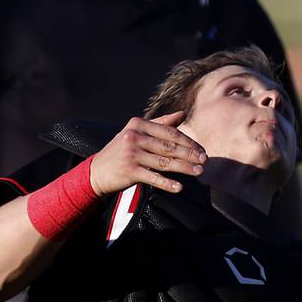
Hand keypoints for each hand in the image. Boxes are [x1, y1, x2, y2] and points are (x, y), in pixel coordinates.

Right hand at [90, 112, 206, 195]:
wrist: (96, 171)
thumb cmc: (122, 150)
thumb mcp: (137, 132)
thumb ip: (161, 123)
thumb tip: (183, 114)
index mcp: (138, 124)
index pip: (169, 132)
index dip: (188, 141)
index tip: (202, 150)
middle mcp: (134, 136)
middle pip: (169, 146)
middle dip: (190, 154)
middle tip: (205, 161)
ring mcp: (131, 154)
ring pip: (164, 162)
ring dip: (184, 168)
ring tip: (199, 172)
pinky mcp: (129, 171)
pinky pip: (153, 178)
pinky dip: (167, 183)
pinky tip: (179, 187)